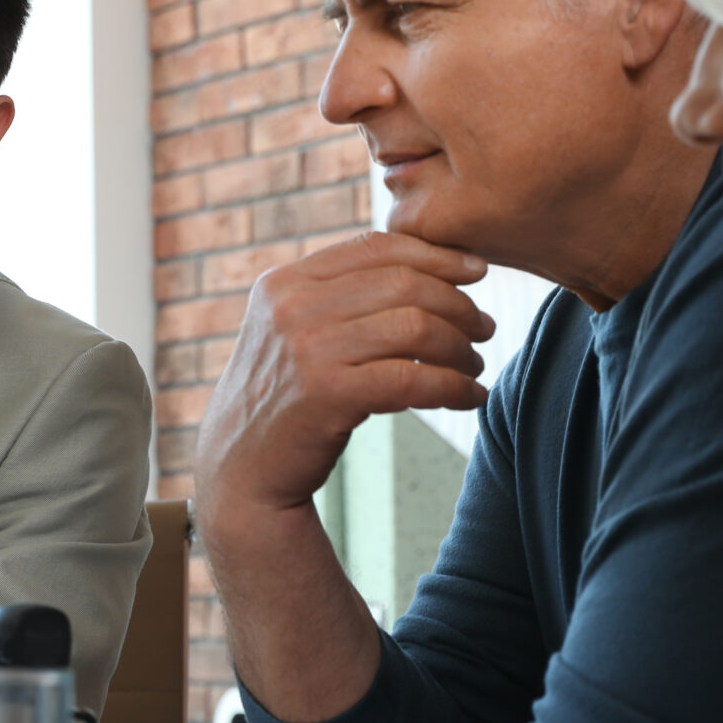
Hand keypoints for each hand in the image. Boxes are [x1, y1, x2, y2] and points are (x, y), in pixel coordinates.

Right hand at [195, 232, 493, 522]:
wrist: (240, 475)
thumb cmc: (279, 403)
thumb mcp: (289, 333)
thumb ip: (334, 297)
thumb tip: (419, 265)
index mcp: (284, 282)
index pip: (375, 248)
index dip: (436, 254)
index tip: (475, 271)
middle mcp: (291, 306)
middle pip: (404, 284)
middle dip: (458, 304)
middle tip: (483, 327)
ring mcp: (307, 349)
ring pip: (416, 328)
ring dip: (460, 348)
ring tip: (474, 366)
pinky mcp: (328, 395)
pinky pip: (414, 379)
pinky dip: (455, 387)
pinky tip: (471, 398)